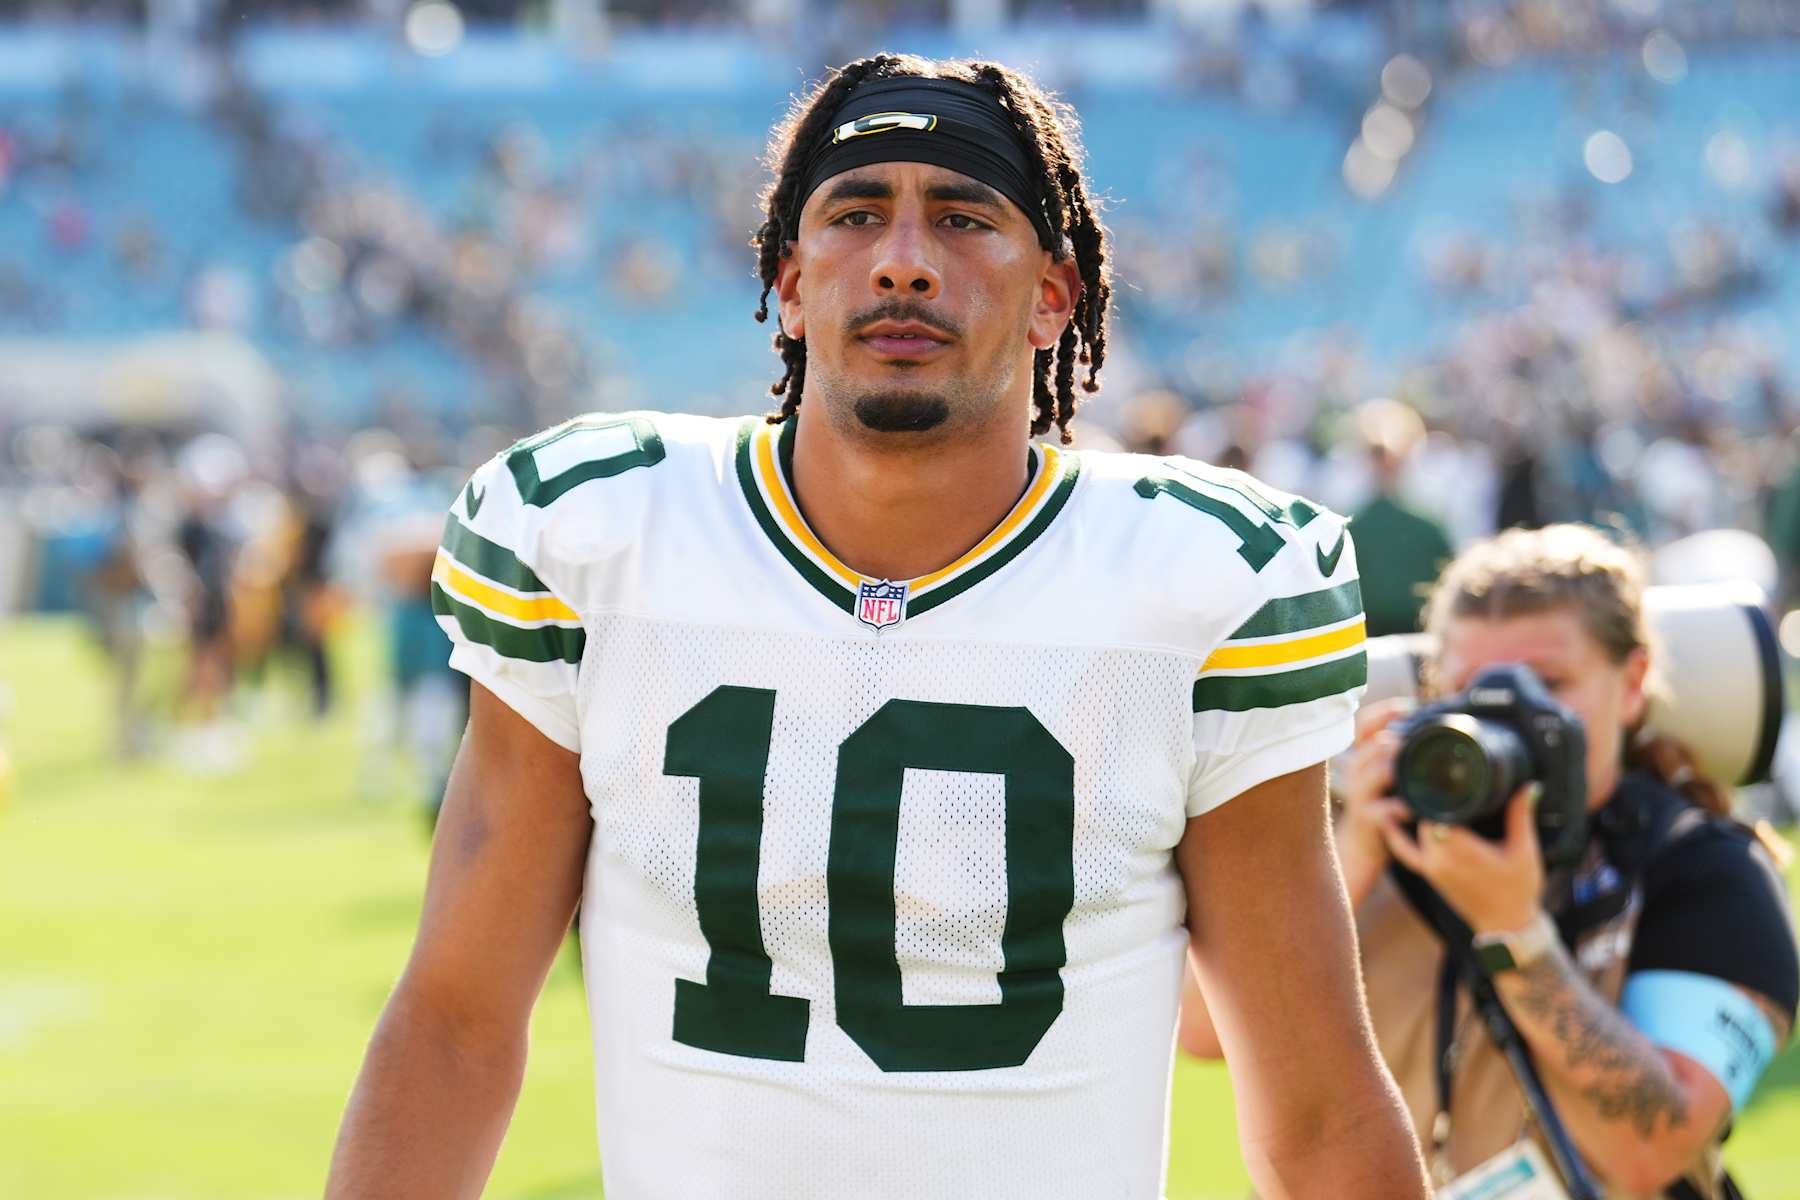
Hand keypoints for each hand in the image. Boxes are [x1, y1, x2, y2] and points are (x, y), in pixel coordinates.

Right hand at [1336, 698, 1414, 879]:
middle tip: (1422, 739)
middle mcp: (1357, 771)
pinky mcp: (1367, 817)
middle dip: (1399, 741)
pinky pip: (1384, 808)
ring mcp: (1360, 794)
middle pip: (1375, 744)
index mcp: (1363, 757)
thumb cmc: (1382, 806)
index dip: (1384, 713)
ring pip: (1378, 770)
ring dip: (1400, 768)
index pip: (1364, 724)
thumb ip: (1398, 755)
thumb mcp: (1385, 776)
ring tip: (1419, 768)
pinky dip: (1400, 807)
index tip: (1408, 709)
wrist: (1363, 846)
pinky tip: (1413, 808)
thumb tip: (1428, 727)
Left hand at [1377, 784, 1545, 935]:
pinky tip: (1387, 818)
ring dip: (1414, 811)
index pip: (1436, 808)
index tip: (1442, 770)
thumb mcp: (1524, 849)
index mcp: (1459, 848)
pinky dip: (1396, 835)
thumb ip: (1521, 816)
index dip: (1437, 788)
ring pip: (1411, 830)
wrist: (1506, 926)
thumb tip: (1530, 785)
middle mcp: (1438, 857)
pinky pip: (1404, 852)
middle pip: (1421, 815)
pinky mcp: (1428, 873)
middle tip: (1433, 772)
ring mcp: (1430, 867)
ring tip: (1417, 785)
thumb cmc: (1518, 889)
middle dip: (1428, 796)